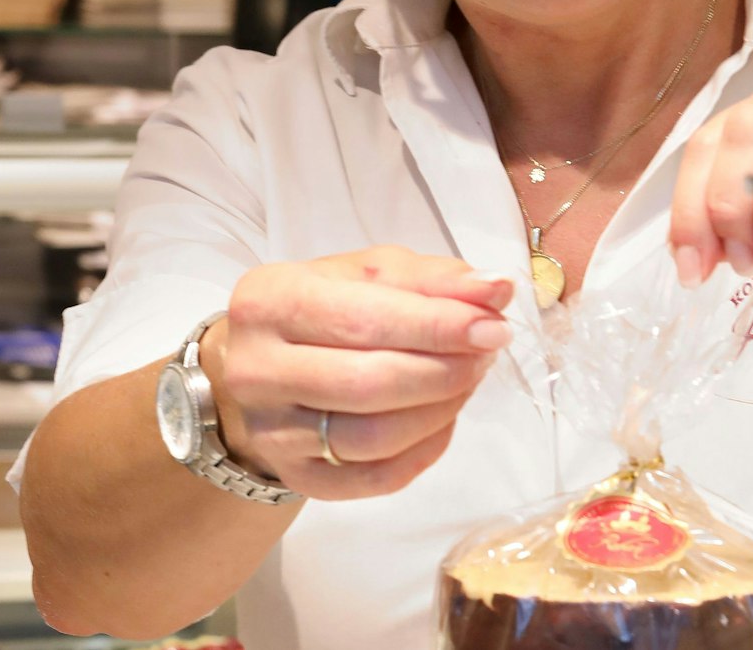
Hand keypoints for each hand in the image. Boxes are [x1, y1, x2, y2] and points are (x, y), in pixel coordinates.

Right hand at [204, 245, 513, 501]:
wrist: (261, 368)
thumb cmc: (320, 311)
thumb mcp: (367, 275)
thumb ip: (432, 280)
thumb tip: (495, 290)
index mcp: (269, 301)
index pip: (364, 321)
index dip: (438, 326)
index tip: (493, 324)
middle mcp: (257, 370)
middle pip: (370, 382)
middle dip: (445, 369)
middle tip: (485, 352)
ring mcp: (272, 432)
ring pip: (376, 437)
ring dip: (442, 408)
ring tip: (467, 379)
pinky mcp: (298, 477)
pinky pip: (380, 478)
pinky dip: (427, 448)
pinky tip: (442, 417)